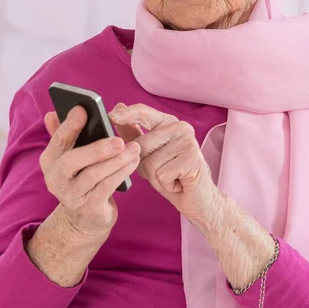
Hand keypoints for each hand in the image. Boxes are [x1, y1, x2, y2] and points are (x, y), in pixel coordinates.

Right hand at [41, 106, 140, 241]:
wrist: (85, 218)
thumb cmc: (81, 177)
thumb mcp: (71, 156)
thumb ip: (64, 134)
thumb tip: (52, 113)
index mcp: (50, 160)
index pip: (57, 140)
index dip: (68, 125)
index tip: (82, 109)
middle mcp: (55, 179)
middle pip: (71, 161)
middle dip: (96, 149)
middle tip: (119, 140)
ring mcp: (71, 195)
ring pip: (93, 174)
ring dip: (116, 160)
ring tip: (134, 148)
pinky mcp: (89, 208)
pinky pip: (106, 187)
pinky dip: (121, 173)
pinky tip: (134, 161)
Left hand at [109, 103, 221, 223]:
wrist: (197, 199)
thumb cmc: (172, 176)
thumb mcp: (148, 154)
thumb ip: (133, 133)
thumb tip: (117, 109)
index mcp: (168, 122)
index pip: (143, 112)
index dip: (126, 114)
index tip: (111, 115)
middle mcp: (180, 127)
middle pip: (141, 145)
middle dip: (144, 166)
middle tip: (163, 171)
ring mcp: (188, 141)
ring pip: (149, 163)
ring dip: (155, 178)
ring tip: (171, 177)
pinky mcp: (192, 158)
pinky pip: (161, 174)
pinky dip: (166, 184)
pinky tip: (178, 183)